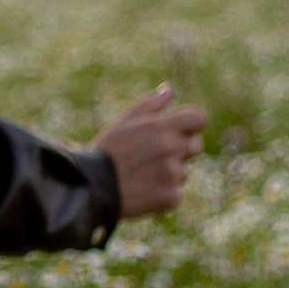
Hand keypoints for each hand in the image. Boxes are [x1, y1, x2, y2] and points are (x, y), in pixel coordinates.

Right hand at [94, 85, 207, 219]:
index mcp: (160, 126)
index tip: (179, 131)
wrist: (89, 188)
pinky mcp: (169, 197)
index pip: (198, 118)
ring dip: (169, 175)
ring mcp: (171, 174)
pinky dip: (163, 195)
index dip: (190, 125)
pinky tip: (143, 192)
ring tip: (142, 176)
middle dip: (181, 150)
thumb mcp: (123, 123)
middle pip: (195, 146)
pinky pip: (177, 194)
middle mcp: (170, 148)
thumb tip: (169, 90)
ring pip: (184, 173)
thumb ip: (150, 106)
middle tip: (153, 157)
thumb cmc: (106, 153)